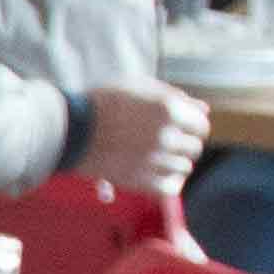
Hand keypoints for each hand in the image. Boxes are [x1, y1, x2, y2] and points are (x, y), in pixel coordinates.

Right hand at [74, 81, 209, 192]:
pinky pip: (171, 187)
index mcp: (169, 108)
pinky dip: (167, 182)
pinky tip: (154, 174)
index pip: (202, 125)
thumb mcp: (140, 87)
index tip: (177, 129)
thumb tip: (205, 110)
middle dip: (182, 145)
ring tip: (152, 157)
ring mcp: (154, 160)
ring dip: (172, 163)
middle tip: (161, 143)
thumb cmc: (103, 103)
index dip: (191, 127)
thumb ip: (175, 96)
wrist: (69, 129)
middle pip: (194, 148)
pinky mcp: (140, 181)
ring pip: (184, 168)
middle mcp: (166, 135)